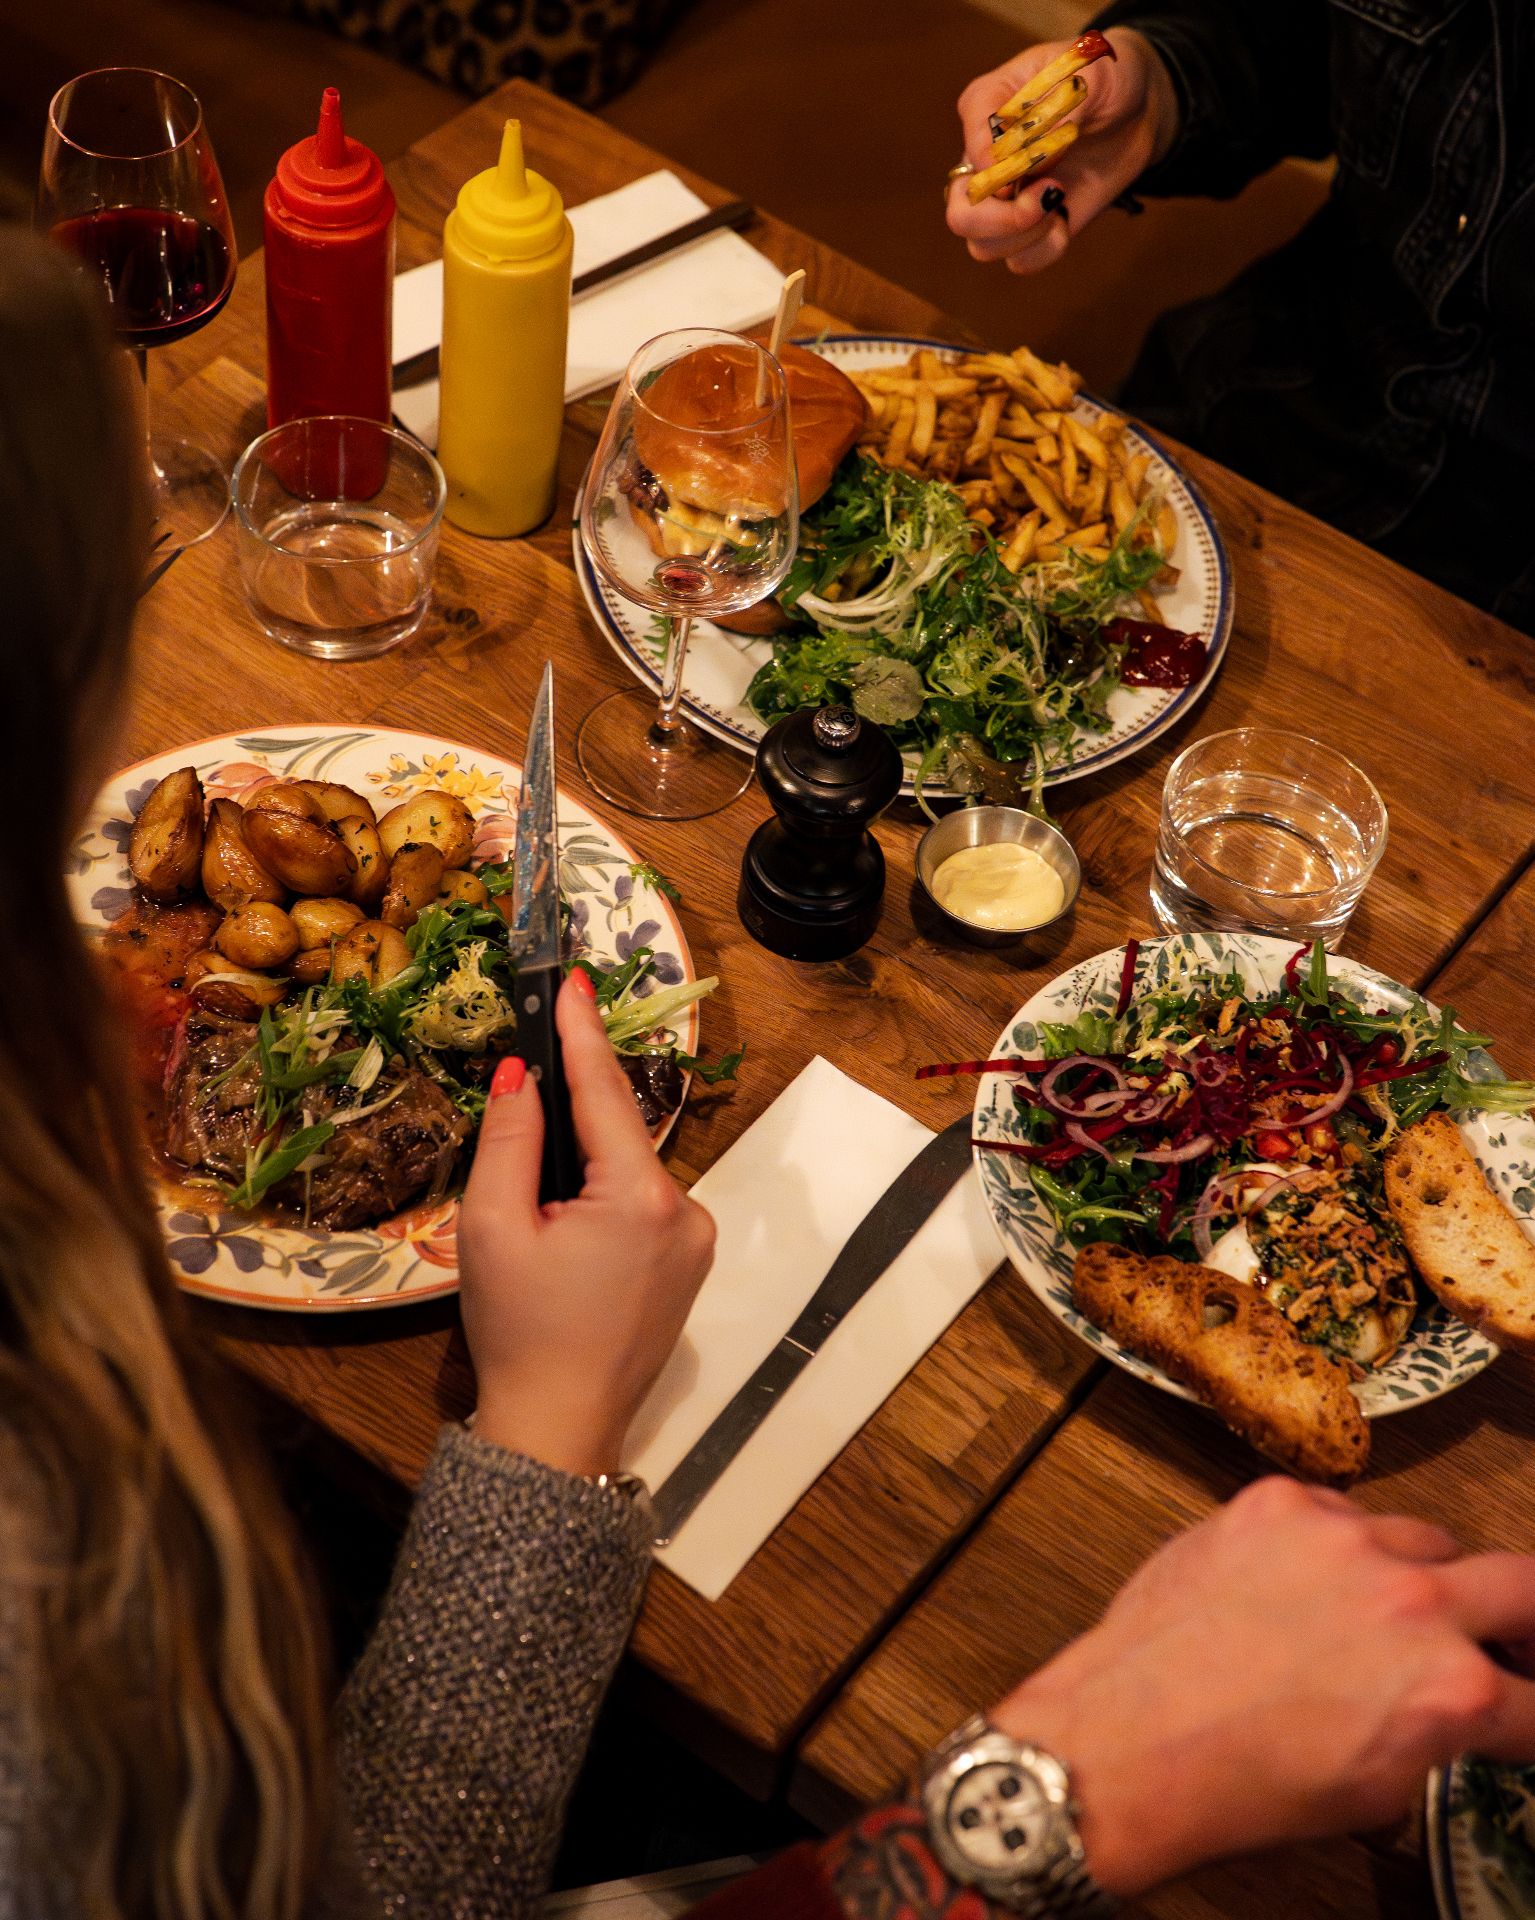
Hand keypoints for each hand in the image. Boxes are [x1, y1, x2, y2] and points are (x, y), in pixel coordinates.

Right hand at [456, 970, 715, 1477]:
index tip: (574, 979)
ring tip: (532, 1202)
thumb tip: (523, 1075)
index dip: (582, 1031)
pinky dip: (604, 1199)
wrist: (559, 1429)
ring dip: (585, 1167)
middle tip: (525, 1090)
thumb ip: (510, 1141)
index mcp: (640, 1197)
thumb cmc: (518, 1330)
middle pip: (617, 1135)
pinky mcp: (692, 1265)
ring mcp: (696, 1241)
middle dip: (570, 1118)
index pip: (604, 1092)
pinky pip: (643, 1207)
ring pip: (629, 1172)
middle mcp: (685, 1209)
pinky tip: (564, 1228)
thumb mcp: (492, 1227)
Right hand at [946, 28, 1178, 274]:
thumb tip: (1026, 155)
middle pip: (961, 216)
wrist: (1135, 108)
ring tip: (1059, 200)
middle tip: (1044, 200)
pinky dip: (1044, 250)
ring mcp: (1004, 199)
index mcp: (985, 108)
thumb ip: (1056, 105)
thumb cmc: (1104, 79)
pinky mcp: (1032, 226)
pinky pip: (1020, 261)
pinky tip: (1064, 220)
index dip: (1004, 166)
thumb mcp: (1089, 72)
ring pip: (984, 246)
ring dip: (1026, 235)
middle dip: (1001, 221)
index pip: (974, 148)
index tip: (1043, 154)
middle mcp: (984, 160)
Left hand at [989, 1478, 1534, 1897]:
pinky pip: (1341, 1511)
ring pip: (1426, 1537)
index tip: (1517, 1708)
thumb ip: (1439, 1734)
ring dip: (1420, 1573)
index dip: (1528, 1714)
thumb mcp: (1377, 1791)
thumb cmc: (1242, 1781)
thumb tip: (1461, 1714)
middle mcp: (1411, 1601)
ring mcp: (1344, 1539)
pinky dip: (1338, 1543)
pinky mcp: (1279, 1503)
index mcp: (1448, 1689)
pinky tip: (1306, 1580)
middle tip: (1506, 1641)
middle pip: (1523, 1584)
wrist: (1132, 1738)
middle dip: (1522, 1621)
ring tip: (1381, 1609)